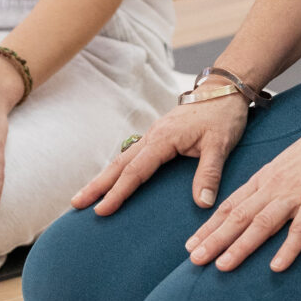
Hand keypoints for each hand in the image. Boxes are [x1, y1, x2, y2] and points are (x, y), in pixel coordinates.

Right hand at [73, 89, 249, 217]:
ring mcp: (153, 134)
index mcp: (163, 139)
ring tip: (85, 196)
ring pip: (123, 158)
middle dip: (97, 185)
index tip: (101, 211)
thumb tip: (203, 203)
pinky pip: (132, 154)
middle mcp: (153, 136)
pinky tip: (112, 178)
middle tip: (75, 204)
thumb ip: (210, 173)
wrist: (226, 89)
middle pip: (119, 164)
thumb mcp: (221, 144)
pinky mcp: (159, 135)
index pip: (135, 171)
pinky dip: (118, 168)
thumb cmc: (224, 115)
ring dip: (104, 177)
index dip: (118, 192)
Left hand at [182, 118, 300, 274]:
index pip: (230, 205)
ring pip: (262, 222)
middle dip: (214, 239)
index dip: (209, 226)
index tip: (191, 245)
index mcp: (266, 177)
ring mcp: (297, 193)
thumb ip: (270, 183)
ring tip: (223, 266)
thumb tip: (254, 203)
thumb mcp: (287, 162)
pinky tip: (277, 266)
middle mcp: (275, 186)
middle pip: (239, 215)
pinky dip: (288, 247)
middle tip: (194, 260)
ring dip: (241, 245)